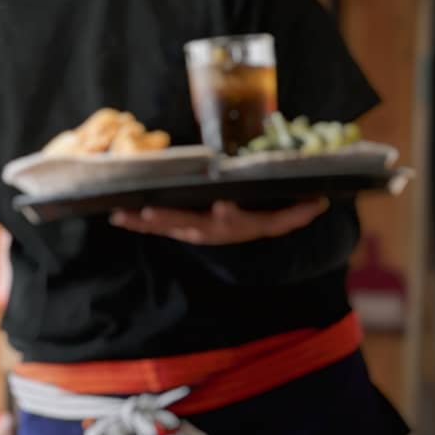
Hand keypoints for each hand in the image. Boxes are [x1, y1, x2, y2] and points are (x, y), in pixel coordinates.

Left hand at [108, 198, 328, 244]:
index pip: (238, 221)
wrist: (247, 233)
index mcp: (241, 224)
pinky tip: (115, 215)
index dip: (229, 214)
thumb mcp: (282, 216)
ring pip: (168, 227)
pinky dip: (136, 223)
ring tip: (123, 214)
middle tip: (150, 210)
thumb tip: (319, 201)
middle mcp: (214, 230)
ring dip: (144, 222)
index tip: (222, 206)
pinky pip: (155, 228)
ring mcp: (194, 231)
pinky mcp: (178, 229)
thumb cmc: (263, 214)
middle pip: (192, 225)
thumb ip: (297, 212)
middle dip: (171, 217)